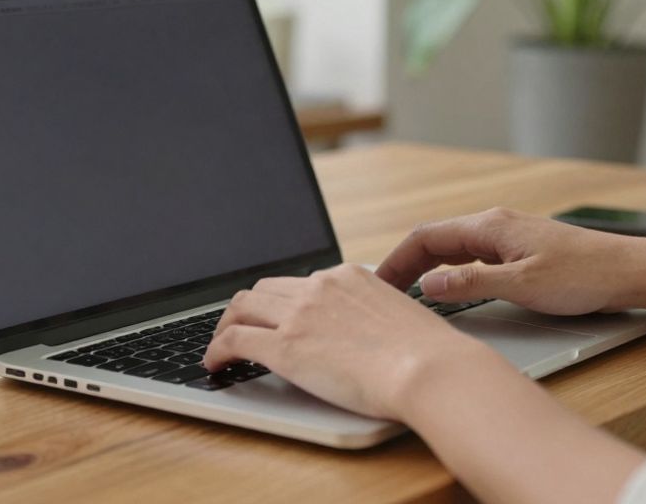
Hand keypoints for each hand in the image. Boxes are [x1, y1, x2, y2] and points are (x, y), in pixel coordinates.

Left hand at [202, 263, 497, 419]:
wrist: (429, 369)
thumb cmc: (428, 355)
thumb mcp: (399, 317)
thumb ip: (373, 316)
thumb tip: (365, 334)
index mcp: (348, 276)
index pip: (300, 282)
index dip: (281, 301)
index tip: (276, 317)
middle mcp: (320, 287)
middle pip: (265, 289)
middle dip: (247, 308)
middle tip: (241, 328)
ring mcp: (300, 314)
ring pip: (241, 307)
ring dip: (225, 325)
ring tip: (219, 346)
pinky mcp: (285, 346)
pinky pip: (234, 340)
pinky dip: (217, 350)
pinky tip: (215, 364)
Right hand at [376, 207, 645, 315]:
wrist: (629, 270)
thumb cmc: (584, 275)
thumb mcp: (522, 285)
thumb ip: (473, 283)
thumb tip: (430, 283)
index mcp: (491, 226)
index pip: (426, 236)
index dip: (397, 260)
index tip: (379, 284)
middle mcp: (496, 225)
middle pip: (436, 239)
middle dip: (406, 263)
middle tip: (386, 293)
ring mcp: (508, 236)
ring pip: (454, 248)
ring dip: (427, 267)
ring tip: (408, 293)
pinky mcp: (520, 250)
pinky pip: (473, 256)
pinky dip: (451, 270)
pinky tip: (449, 289)